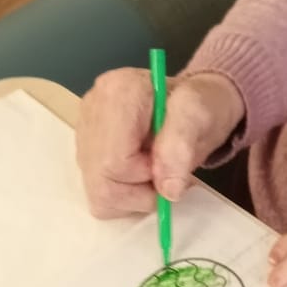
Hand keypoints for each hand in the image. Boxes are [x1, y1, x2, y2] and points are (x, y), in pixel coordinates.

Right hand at [75, 67, 244, 218]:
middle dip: (139, 189)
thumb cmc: (201, 105)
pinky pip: (97, 192)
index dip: (145, 176)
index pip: (114, 162)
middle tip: (164, 171)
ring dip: (133, 194)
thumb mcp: (200, 117)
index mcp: (118, 92)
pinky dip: (123, 193)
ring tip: (154, 170)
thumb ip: (180, 148)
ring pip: (97, 191)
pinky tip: (139, 172)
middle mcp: (93, 108)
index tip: (169, 163)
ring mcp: (85, 130)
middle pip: (101, 180)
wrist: (195, 104)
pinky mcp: (85, 148)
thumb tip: (168, 190)